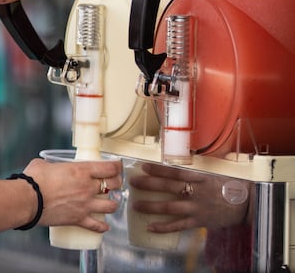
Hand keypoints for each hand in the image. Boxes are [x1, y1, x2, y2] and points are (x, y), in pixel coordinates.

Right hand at [22, 157, 122, 231]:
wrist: (28, 199)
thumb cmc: (34, 180)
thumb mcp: (43, 164)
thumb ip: (50, 165)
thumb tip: (47, 167)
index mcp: (81, 170)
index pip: (108, 167)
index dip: (116, 166)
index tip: (117, 166)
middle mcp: (87, 187)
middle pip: (113, 184)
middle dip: (117, 183)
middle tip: (115, 182)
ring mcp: (85, 204)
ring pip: (111, 205)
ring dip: (113, 204)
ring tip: (112, 203)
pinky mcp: (79, 219)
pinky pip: (97, 225)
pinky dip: (102, 226)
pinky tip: (104, 226)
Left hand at [129, 163, 248, 231]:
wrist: (247, 204)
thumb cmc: (229, 184)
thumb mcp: (214, 170)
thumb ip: (198, 164)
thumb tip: (182, 153)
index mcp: (200, 177)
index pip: (176, 172)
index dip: (159, 169)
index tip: (143, 166)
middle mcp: (197, 192)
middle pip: (169, 187)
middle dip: (149, 185)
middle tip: (133, 183)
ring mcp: (197, 208)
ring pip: (170, 207)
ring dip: (152, 207)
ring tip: (136, 205)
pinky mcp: (199, 222)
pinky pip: (179, 225)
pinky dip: (164, 227)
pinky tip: (151, 227)